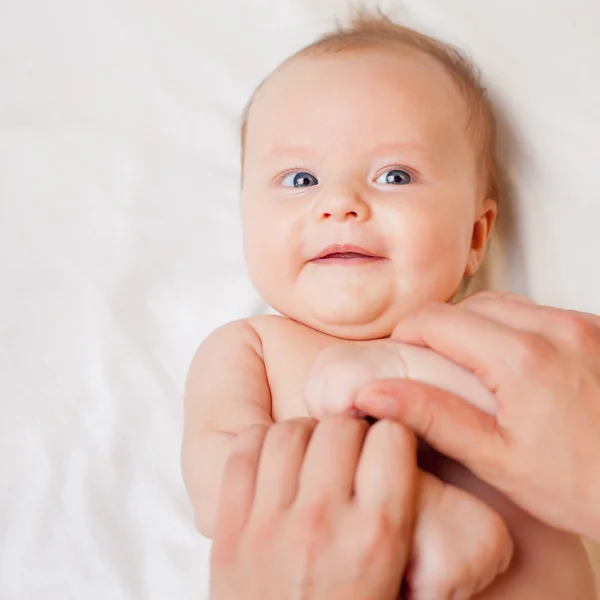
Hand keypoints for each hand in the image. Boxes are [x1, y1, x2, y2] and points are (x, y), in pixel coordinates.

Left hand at [210, 416, 417, 599]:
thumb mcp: (390, 578)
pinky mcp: (230, 528)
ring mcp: (270, 523)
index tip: (384, 447)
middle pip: (339, 428)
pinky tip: (273, 462)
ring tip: (309, 455)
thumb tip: (389, 453)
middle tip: (346, 451)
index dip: (390, 437)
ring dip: (304, 434)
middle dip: (348, 431)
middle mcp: (322, 522)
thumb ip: (396, 514)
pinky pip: (243, 452)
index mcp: (376, 538)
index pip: (390, 440)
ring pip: (289, 432)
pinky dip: (259, 444)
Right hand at [355, 292, 599, 540]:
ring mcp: (582, 324)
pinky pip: (537, 313)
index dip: (407, 336)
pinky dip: (513, 329)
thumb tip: (374, 391)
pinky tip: (512, 366)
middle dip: (441, 329)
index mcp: (521, 359)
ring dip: (477, 327)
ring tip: (472, 368)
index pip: (436, 320)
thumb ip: (432, 416)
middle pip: (470, 305)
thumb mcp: (498, 459)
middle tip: (433, 367)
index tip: (401, 358)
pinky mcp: (598, 329)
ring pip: (504, 304)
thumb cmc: (585, 486)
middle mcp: (555, 328)